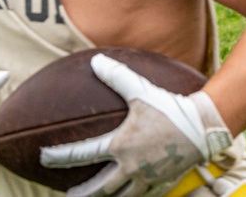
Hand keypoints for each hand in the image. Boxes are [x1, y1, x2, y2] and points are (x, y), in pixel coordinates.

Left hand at [40, 55, 232, 196]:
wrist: (201, 126)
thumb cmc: (169, 107)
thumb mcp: (140, 89)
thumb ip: (116, 76)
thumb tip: (95, 61)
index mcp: (119, 145)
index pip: (81, 154)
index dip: (58, 156)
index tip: (44, 157)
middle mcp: (129, 166)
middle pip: (98, 188)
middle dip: (81, 194)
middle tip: (69, 196)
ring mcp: (146, 178)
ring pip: (119, 196)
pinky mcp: (162, 183)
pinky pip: (143, 196)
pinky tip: (129, 195)